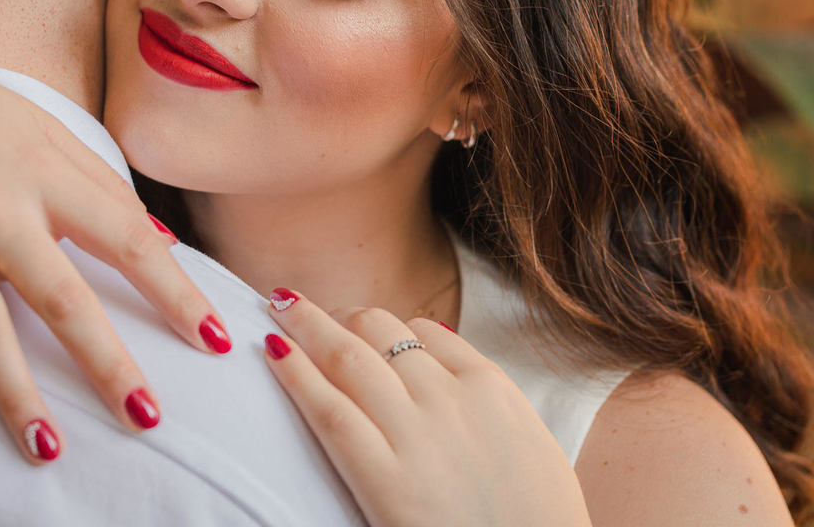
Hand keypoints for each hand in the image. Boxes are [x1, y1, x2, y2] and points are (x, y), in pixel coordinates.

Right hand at [0, 3, 230, 460]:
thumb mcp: (40, 126)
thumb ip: (100, 181)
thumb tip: (158, 237)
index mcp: (44, 173)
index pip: (125, 239)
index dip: (174, 291)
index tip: (211, 337)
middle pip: (62, 297)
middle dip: (108, 362)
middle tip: (146, 415)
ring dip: (13, 393)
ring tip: (46, 447)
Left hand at [261, 290, 592, 526]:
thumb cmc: (540, 520)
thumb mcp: (534, 442)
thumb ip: (492, 399)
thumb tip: (449, 355)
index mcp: (489, 386)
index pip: (426, 331)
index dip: (387, 324)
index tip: (363, 325)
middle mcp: (448, 397)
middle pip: (381, 330)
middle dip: (344, 317)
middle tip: (316, 315)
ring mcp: (414, 434)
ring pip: (349, 355)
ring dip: (309, 324)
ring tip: (283, 307)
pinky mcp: (382, 477)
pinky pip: (329, 409)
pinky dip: (296, 373)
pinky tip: (273, 351)